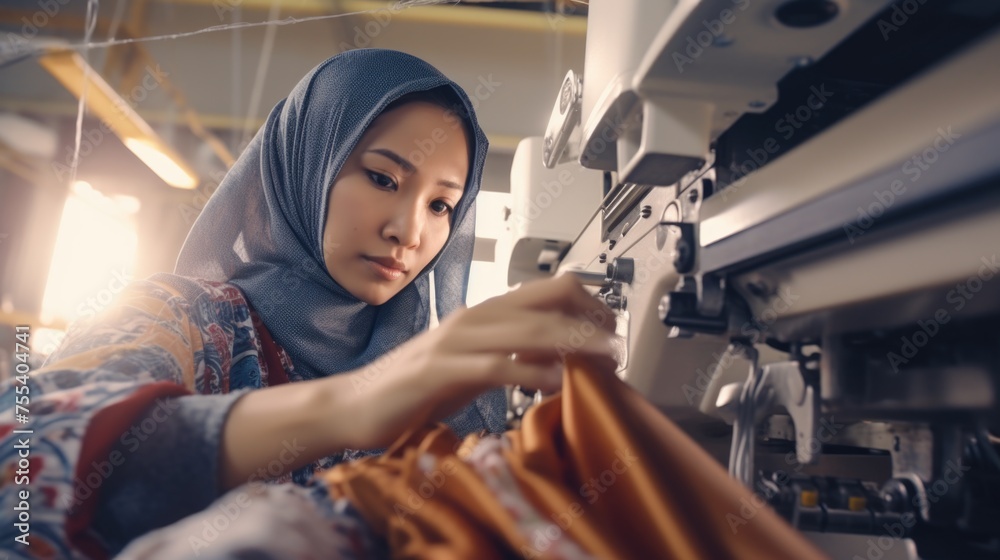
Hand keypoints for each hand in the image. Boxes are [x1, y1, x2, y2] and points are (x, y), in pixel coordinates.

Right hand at [353, 273, 619, 446]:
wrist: (354, 405)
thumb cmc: (414, 390)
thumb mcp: (473, 368)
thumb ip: (512, 358)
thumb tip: (558, 361)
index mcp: (484, 315)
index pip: (550, 290)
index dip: (589, 307)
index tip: (610, 333)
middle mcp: (473, 319)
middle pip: (547, 301)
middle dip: (591, 322)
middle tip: (618, 348)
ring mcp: (454, 342)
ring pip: (527, 330)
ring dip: (572, 344)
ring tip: (602, 360)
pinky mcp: (438, 372)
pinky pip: (494, 366)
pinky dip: (530, 372)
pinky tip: (554, 382)